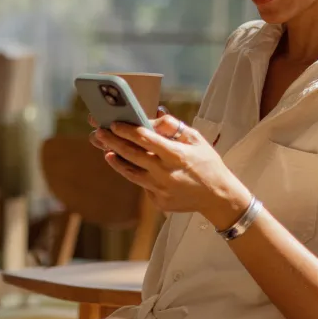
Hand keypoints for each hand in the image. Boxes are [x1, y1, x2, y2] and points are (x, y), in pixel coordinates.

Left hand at [91, 112, 251, 225]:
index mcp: (175, 154)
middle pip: (131, 155)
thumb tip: (154, 116)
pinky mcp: (158, 202)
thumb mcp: (196, 139)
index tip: (115, 123)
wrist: (218, 196)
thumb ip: (173, 127)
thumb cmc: (207, 163)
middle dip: (112, 142)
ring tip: (106, 151)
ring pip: (131, 173)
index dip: (127, 130)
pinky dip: (136, 174)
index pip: (145, 138)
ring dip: (116, 161)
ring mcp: (160, 189)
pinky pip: (142, 185)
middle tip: (100, 132)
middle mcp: (165, 173)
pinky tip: (129, 167)